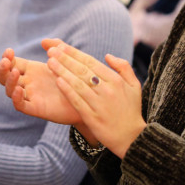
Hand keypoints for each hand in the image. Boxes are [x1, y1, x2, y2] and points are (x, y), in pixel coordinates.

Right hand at [0, 44, 81, 125]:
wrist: (85, 98)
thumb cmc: (74, 78)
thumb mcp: (65, 59)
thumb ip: (56, 47)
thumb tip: (43, 41)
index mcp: (31, 70)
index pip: (12, 63)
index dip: (7, 57)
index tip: (9, 51)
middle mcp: (28, 83)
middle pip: (5, 76)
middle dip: (2, 68)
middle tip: (5, 61)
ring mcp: (30, 96)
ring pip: (10, 90)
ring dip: (9, 81)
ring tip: (15, 72)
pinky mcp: (36, 108)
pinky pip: (21, 105)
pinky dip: (16, 98)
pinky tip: (18, 90)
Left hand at [46, 39, 145, 158]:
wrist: (132, 138)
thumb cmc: (131, 110)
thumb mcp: (134, 86)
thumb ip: (123, 67)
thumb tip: (107, 56)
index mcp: (116, 80)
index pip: (91, 62)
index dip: (75, 54)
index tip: (61, 47)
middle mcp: (107, 90)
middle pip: (82, 71)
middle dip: (65, 59)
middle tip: (51, 51)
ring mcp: (99, 104)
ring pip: (77, 84)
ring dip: (62, 72)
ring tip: (49, 63)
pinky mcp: (92, 117)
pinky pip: (77, 101)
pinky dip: (67, 91)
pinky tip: (57, 82)